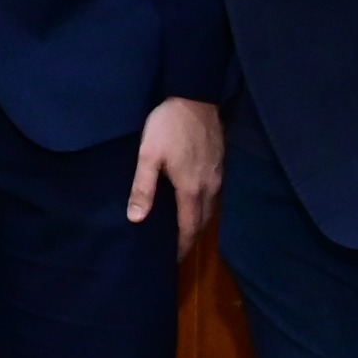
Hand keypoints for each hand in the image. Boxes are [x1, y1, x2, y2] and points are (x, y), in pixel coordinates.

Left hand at [129, 97, 223, 253]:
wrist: (195, 96)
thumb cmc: (168, 126)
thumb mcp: (148, 155)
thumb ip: (143, 188)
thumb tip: (136, 219)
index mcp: (191, 190)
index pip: (189, 228)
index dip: (181, 247)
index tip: (171, 261)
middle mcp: (210, 188)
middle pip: (202, 223)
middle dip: (190, 239)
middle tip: (175, 251)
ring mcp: (218, 176)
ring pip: (210, 210)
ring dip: (197, 223)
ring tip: (182, 232)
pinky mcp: (220, 164)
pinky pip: (213, 195)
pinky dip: (202, 207)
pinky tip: (191, 205)